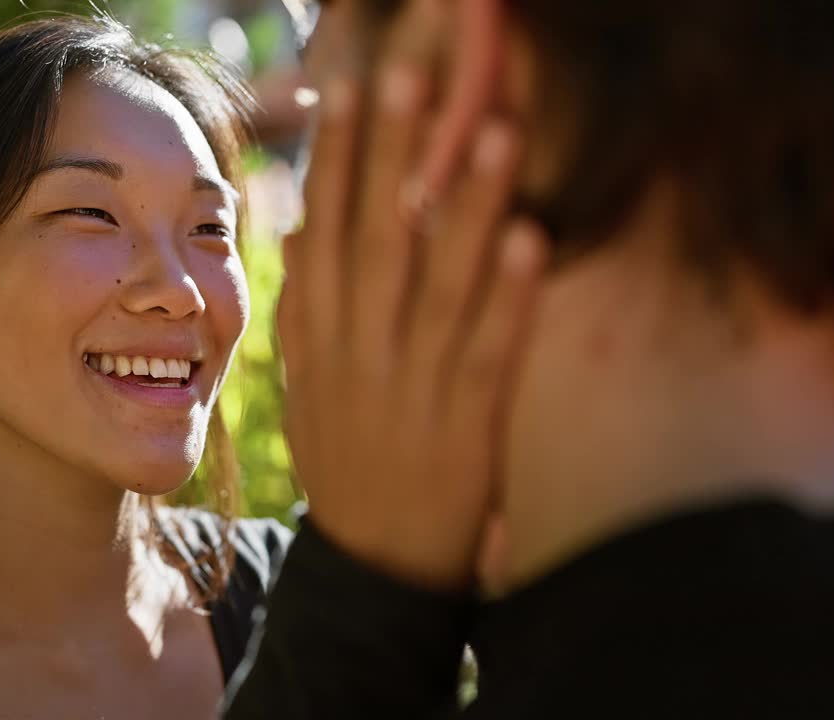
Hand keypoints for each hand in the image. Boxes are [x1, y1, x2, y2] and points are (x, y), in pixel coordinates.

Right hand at [278, 0, 546, 590]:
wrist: (373, 565)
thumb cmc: (343, 460)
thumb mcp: (306, 387)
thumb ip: (303, 309)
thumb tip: (299, 228)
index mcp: (319, 340)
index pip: (323, 233)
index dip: (337, 161)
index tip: (350, 90)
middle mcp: (359, 353)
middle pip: (378, 240)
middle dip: (395, 156)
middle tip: (414, 77)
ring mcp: (412, 386)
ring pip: (442, 284)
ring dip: (470, 208)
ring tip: (496, 134)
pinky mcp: (465, 422)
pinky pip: (489, 350)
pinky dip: (511, 296)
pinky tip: (534, 240)